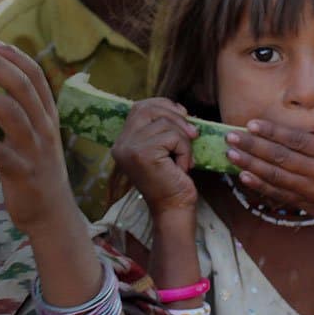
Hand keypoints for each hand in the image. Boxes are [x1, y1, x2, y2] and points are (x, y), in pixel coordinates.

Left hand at [0, 41, 77, 233]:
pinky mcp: (22, 174)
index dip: (17, 57)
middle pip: (24, 88)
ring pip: (13, 115)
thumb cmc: (36, 171)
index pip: (37, 77)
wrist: (53, 214)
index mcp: (48, 117)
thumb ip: (20, 114)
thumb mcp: (36, 137)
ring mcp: (34, 151)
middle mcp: (44, 129)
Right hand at [111, 98, 198, 213]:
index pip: (138, 107)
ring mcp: (129, 148)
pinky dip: (185, 150)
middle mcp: (121, 144)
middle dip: (175, 116)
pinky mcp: (143, 154)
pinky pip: (172, 137)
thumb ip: (163, 127)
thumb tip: (179, 108)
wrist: (174, 208)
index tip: (183, 115)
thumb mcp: (164, 148)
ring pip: (164, 123)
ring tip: (185, 158)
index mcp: (123, 141)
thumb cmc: (173, 180)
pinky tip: (183, 166)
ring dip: (183, 139)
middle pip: (148, 109)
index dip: (163, 106)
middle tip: (192, 134)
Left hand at [223, 113, 313, 250]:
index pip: (298, 141)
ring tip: (231, 153)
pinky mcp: (306, 205)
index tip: (252, 124)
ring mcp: (312, 192)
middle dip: (253, 146)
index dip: (273, 132)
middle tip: (231, 136)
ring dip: (250, 164)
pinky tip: (243, 176)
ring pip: (275, 176)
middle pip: (281, 157)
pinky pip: (279, 194)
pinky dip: (259, 185)